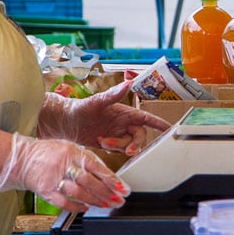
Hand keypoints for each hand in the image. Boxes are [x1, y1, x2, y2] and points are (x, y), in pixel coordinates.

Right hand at [0, 133, 129, 211]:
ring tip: (106, 205)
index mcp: (73, 152)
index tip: (123, 189)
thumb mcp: (69, 148)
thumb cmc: (48, 153)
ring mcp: (54, 178)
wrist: (21, 159)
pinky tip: (86, 208)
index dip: (112, 180)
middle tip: (119, 200)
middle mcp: (65, 164)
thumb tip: (108, 175)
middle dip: (107, 193)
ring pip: (79, 193)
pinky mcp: (46, 190)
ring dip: (95, 201)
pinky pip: (64, 202)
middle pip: (90, 182)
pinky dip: (76, 206)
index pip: (97, 167)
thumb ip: (86, 160)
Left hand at [39, 80, 170, 153]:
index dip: (159, 124)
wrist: (64, 122)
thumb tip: (128, 83)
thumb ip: (113, 95)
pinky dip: (113, 149)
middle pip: (140, 136)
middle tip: (128, 150)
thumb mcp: (96, 101)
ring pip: (129, 145)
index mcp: (124, 112)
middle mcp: (122, 123)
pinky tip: (101, 143)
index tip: (170, 129)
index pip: (146, 118)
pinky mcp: (110, 143)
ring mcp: (117, 133)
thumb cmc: (79, 108)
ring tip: (104, 141)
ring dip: (120, 147)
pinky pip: (119, 150)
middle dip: (135, 144)